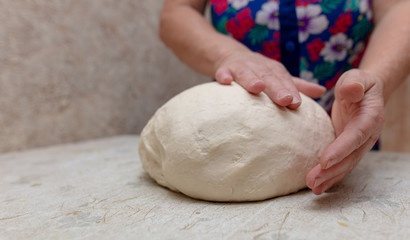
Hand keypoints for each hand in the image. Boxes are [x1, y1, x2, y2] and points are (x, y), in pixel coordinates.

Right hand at [214, 50, 325, 108]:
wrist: (230, 55)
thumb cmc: (258, 71)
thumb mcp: (277, 75)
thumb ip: (297, 85)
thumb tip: (322, 91)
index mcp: (273, 70)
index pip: (284, 80)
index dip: (291, 90)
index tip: (296, 104)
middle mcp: (258, 67)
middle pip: (268, 77)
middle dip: (276, 88)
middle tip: (285, 100)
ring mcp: (240, 67)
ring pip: (246, 73)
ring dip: (252, 79)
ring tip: (257, 88)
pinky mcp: (223, 69)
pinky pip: (222, 72)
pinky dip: (223, 76)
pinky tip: (224, 82)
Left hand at [306, 69, 385, 194]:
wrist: (364, 92)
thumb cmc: (357, 83)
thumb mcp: (356, 77)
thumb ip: (353, 83)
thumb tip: (350, 90)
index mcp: (370, 118)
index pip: (355, 136)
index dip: (341, 149)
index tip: (324, 161)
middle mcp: (367, 135)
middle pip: (350, 157)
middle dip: (331, 171)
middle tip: (312, 180)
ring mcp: (358, 145)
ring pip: (345, 165)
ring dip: (329, 178)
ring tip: (312, 187)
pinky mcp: (348, 149)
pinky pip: (341, 165)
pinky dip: (330, 177)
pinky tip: (317, 187)